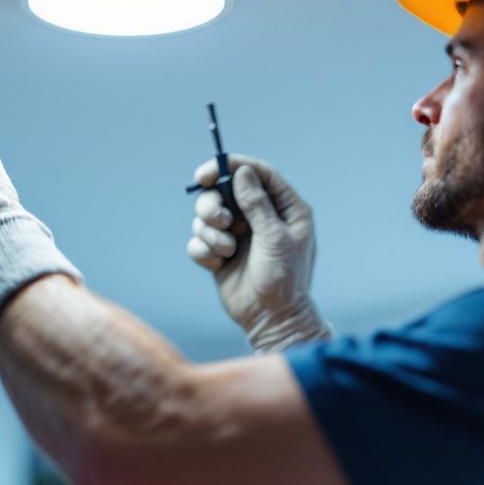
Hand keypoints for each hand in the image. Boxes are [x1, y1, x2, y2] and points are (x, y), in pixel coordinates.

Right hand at [186, 155, 330, 352]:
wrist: (272, 319)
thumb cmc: (284, 278)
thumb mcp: (275, 237)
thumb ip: (257, 204)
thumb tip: (242, 172)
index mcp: (284, 208)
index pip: (257, 173)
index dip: (231, 166)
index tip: (206, 173)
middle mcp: (260, 216)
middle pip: (224, 190)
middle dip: (214, 204)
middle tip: (219, 220)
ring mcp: (238, 234)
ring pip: (207, 216)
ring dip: (211, 232)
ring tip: (226, 250)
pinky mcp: (220, 253)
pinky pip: (199, 240)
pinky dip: (204, 250)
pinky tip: (218, 263)